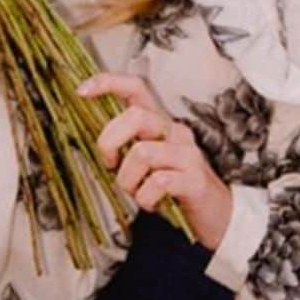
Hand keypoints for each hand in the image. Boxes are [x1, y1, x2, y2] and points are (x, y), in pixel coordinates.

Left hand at [77, 72, 233, 252]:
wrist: (217, 216)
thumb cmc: (175, 189)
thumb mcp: (149, 163)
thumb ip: (128, 149)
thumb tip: (99, 148)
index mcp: (161, 124)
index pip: (136, 89)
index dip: (108, 83)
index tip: (82, 90)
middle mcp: (176, 132)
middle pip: (135, 116)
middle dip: (110, 141)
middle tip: (110, 165)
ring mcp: (187, 155)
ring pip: (141, 153)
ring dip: (128, 180)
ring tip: (137, 193)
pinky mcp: (195, 179)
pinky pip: (157, 182)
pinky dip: (145, 198)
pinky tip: (153, 205)